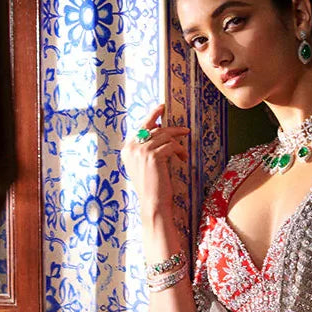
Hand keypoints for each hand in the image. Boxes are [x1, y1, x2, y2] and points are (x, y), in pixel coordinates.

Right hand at [121, 103, 189, 219]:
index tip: (162, 108)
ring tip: (183, 153)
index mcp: (127, 149)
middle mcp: (132, 147)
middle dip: (172, 130)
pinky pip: (171, 146)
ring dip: (177, 144)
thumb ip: (146, 148)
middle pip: (155, 130)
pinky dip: (179, 151)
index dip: (152, 116)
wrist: (153, 203)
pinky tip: (182, 158)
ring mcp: (141, 151)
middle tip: (184, 130)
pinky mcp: (153, 156)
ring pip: (164, 137)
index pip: (141, 127)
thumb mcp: (145, 165)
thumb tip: (158, 129)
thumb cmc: (152, 187)